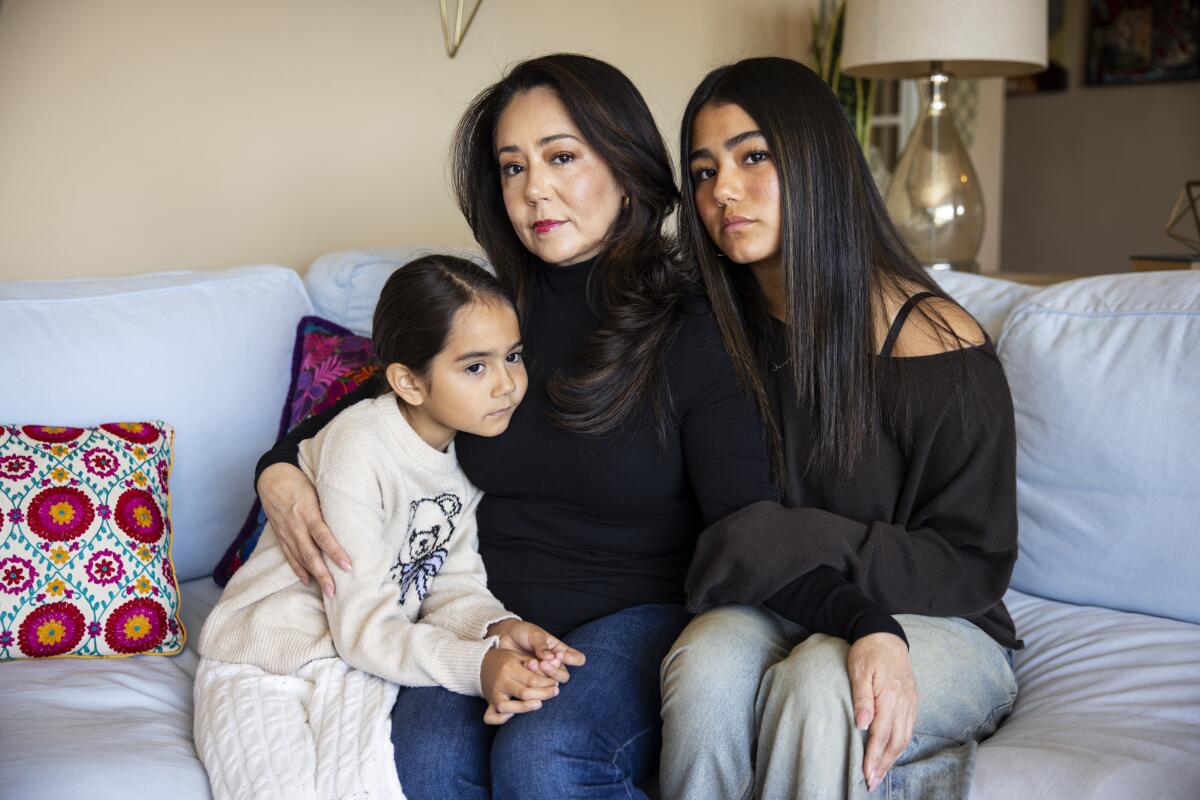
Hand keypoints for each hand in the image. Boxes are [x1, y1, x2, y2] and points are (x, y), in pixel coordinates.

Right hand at [257, 462, 351, 596]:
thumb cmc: (300, 481)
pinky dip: (298, 570)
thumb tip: (351, 522)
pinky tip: (307, 580)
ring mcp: (286, 533)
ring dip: (313, 576)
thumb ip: (329, 507)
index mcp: (307, 512)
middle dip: (323, 574)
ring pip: (300, 559)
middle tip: (335, 591)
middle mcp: (295, 526)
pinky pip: (289, 556)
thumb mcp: (317, 489)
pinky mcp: (280, 536)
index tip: (348, 565)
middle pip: (311, 554)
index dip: (335, 552)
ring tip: (327, 592)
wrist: (271, 477)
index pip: (323, 536)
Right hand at [480, 647, 559, 724]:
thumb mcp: (519, 656)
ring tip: (539, 704)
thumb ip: (534, 663)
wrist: (481, 664)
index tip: (556, 683)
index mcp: (509, 667)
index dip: (547, 683)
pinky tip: (514, 715)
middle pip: (524, 693)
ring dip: (524, 708)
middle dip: (543, 694)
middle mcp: (501, 681)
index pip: (532, 679)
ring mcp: (494, 693)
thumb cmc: (505, 659)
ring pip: (507, 707)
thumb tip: (554, 667)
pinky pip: (491, 717)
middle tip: (555, 692)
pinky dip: (502, 719)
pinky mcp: (489, 703)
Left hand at [488, 620, 585, 682]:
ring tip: (530, 663)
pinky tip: (524, 666)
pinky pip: (537, 685)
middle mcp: (555, 664)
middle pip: (565, 676)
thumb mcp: (534, 634)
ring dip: (543, 675)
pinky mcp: (531, 680)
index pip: (578, 659)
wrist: (505, 637)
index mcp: (560, 651)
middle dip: (554, 670)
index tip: (559, 654)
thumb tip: (550, 658)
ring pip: (552, 683)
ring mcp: (544, 674)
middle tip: (543, 663)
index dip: (573, 660)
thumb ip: (542, 646)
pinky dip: (531, 678)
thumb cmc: (523, 633)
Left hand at [847, 632, 917, 791]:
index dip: (874, 756)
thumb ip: (861, 698)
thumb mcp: (858, 671)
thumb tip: (863, 726)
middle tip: (872, 782)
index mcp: (890, 695)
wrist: (884, 634)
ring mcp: (910, 701)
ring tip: (881, 773)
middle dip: (884, 764)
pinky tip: (892, 752)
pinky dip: (901, 743)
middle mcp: (904, 701)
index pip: (881, 734)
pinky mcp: (912, 699)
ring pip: (905, 737)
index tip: (866, 774)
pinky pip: (909, 727)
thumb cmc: (867, 652)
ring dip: (893, 757)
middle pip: (896, 741)